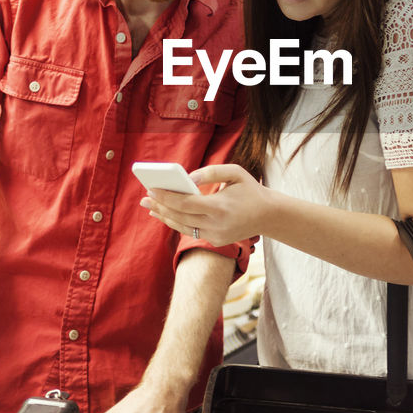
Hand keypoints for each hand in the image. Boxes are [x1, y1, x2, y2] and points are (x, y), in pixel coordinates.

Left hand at [140, 163, 264, 245]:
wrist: (268, 215)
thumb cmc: (250, 190)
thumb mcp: (235, 172)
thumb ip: (211, 171)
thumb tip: (188, 178)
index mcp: (220, 207)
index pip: (185, 203)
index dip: (166, 197)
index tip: (151, 189)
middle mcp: (216, 225)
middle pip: (180, 217)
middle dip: (160, 206)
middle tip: (144, 197)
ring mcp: (215, 236)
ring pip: (182, 227)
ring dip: (164, 216)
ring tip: (150, 206)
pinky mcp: (216, 241)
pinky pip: (191, 231)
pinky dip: (177, 222)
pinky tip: (166, 214)